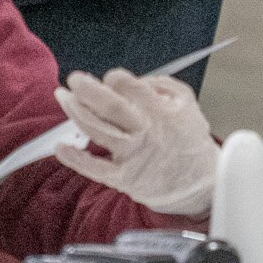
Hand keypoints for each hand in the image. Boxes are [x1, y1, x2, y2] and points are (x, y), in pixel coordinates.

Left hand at [52, 69, 218, 215]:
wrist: (201, 184)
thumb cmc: (189, 141)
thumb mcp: (186, 103)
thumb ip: (162, 84)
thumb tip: (135, 78)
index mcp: (161, 111)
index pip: (130, 86)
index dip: (115, 78)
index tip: (109, 79)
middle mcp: (146, 132)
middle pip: (112, 106)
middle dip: (88, 90)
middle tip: (74, 79)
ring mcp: (134, 156)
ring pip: (99, 131)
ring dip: (76, 113)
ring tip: (63, 97)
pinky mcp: (125, 178)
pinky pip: (96, 169)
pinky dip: (76, 159)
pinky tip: (61, 147)